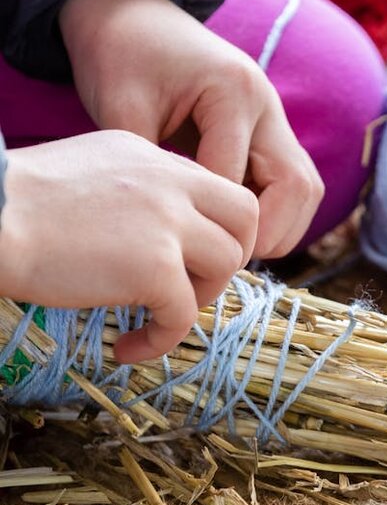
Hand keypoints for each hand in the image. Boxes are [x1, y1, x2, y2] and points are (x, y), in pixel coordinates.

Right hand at [3, 131, 257, 361]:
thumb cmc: (17, 205)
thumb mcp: (86, 174)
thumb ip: (129, 193)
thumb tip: (147, 236)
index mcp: (152, 157)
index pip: (215, 188)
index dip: (213, 229)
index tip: (187, 259)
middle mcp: (170, 181)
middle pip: (245, 217)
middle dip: (229, 258)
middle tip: (193, 287)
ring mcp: (167, 222)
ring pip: (227, 264)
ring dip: (198, 299)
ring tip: (155, 315)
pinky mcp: (155, 266)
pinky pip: (184, 315)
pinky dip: (160, 340)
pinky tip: (126, 347)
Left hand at [60, 0, 323, 257]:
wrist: (130, 18)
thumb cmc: (121, 59)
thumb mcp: (121, 112)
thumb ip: (151, 171)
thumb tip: (170, 235)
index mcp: (233, 92)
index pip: (237, 183)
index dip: (215, 227)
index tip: (182, 256)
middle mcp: (266, 105)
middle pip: (298, 188)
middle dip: (264, 234)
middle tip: (220, 261)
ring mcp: (273, 118)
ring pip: (305, 190)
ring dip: (278, 228)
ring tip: (228, 248)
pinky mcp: (268, 132)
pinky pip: (290, 184)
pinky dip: (272, 214)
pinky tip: (230, 228)